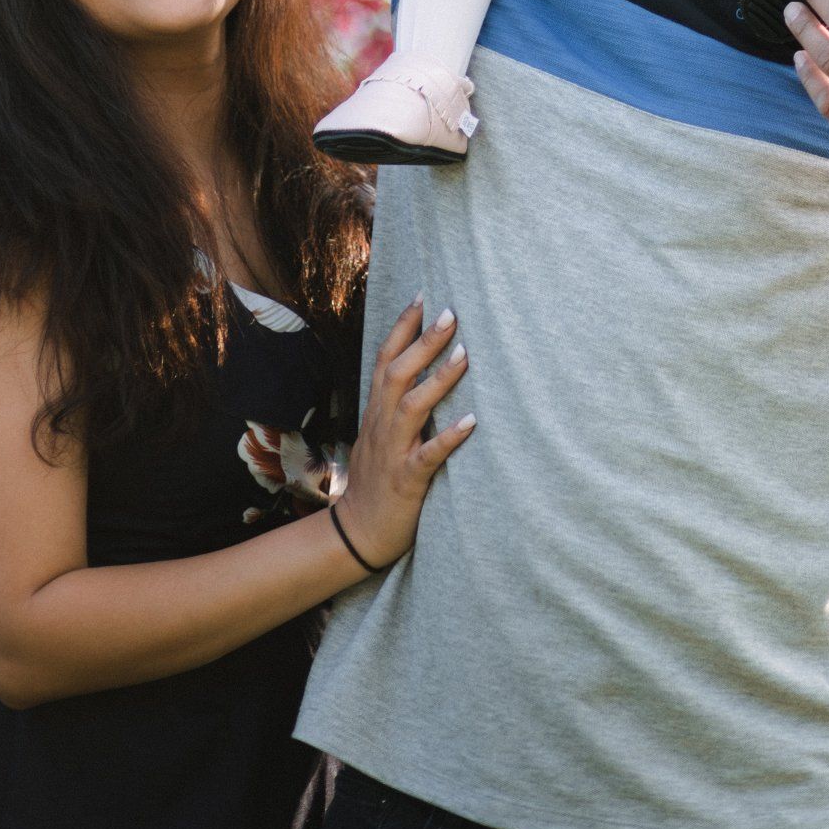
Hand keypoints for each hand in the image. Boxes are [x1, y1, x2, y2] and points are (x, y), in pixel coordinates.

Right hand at [332, 301, 474, 571]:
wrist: (357, 532)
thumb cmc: (376, 480)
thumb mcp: (380, 435)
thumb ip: (395, 405)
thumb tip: (420, 371)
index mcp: (377, 411)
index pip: (386, 359)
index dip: (403, 327)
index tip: (423, 296)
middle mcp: (382, 425)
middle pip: (398, 373)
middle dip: (423, 342)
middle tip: (450, 312)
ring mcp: (393, 451)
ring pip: (412, 406)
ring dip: (438, 379)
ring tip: (464, 354)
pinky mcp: (406, 479)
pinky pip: (427, 455)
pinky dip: (448, 438)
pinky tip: (471, 423)